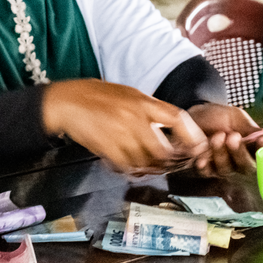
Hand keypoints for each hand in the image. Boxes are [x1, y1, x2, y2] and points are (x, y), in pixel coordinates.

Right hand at [42, 79, 207, 172]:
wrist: (65, 102)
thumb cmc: (96, 96)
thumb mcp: (128, 93)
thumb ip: (149, 109)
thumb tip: (171, 126)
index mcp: (142, 102)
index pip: (178, 118)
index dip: (192, 135)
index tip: (197, 146)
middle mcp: (134, 119)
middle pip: (164, 150)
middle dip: (170, 160)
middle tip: (174, 162)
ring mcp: (120, 136)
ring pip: (146, 162)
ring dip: (151, 166)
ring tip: (151, 164)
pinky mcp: (106, 149)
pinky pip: (127, 166)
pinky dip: (133, 169)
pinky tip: (131, 164)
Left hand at [186, 103, 261, 176]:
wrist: (194, 116)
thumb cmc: (218, 117)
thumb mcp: (236, 117)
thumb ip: (251, 127)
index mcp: (251, 148)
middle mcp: (239, 161)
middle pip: (247, 167)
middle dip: (241, 153)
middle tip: (233, 137)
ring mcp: (222, 166)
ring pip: (226, 170)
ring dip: (221, 153)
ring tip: (217, 136)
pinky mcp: (205, 168)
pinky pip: (207, 172)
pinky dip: (205, 166)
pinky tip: (202, 160)